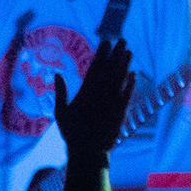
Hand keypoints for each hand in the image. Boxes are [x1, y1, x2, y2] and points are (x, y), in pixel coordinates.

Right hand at [53, 37, 133, 158]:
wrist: (89, 151)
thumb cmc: (72, 133)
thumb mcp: (61, 112)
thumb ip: (60, 92)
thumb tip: (57, 74)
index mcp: (85, 91)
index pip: (95, 67)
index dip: (102, 53)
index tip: (106, 41)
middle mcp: (101, 93)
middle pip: (111, 68)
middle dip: (117, 53)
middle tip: (122, 40)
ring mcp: (112, 101)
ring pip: (121, 78)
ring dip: (126, 64)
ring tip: (129, 51)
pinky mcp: (122, 110)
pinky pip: (128, 93)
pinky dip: (131, 83)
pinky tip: (134, 74)